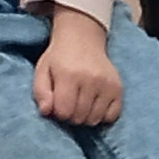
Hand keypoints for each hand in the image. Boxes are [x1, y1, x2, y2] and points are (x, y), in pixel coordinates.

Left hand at [33, 8, 124, 126]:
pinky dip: (102, 116)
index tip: (57, 104)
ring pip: (94, 119)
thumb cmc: (59, 58)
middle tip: (69, 103)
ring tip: (80, 104)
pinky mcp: (118, 88)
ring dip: (85, 117)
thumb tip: (46, 112)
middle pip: (79, 118)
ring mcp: (107, 84)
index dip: (58, 112)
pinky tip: (95, 105)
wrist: (82, 39)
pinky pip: (112, 116)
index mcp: (69, 75)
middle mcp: (91, 79)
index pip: (64, 112)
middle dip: (71, 116)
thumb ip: (40, 92)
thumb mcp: (42, 71)